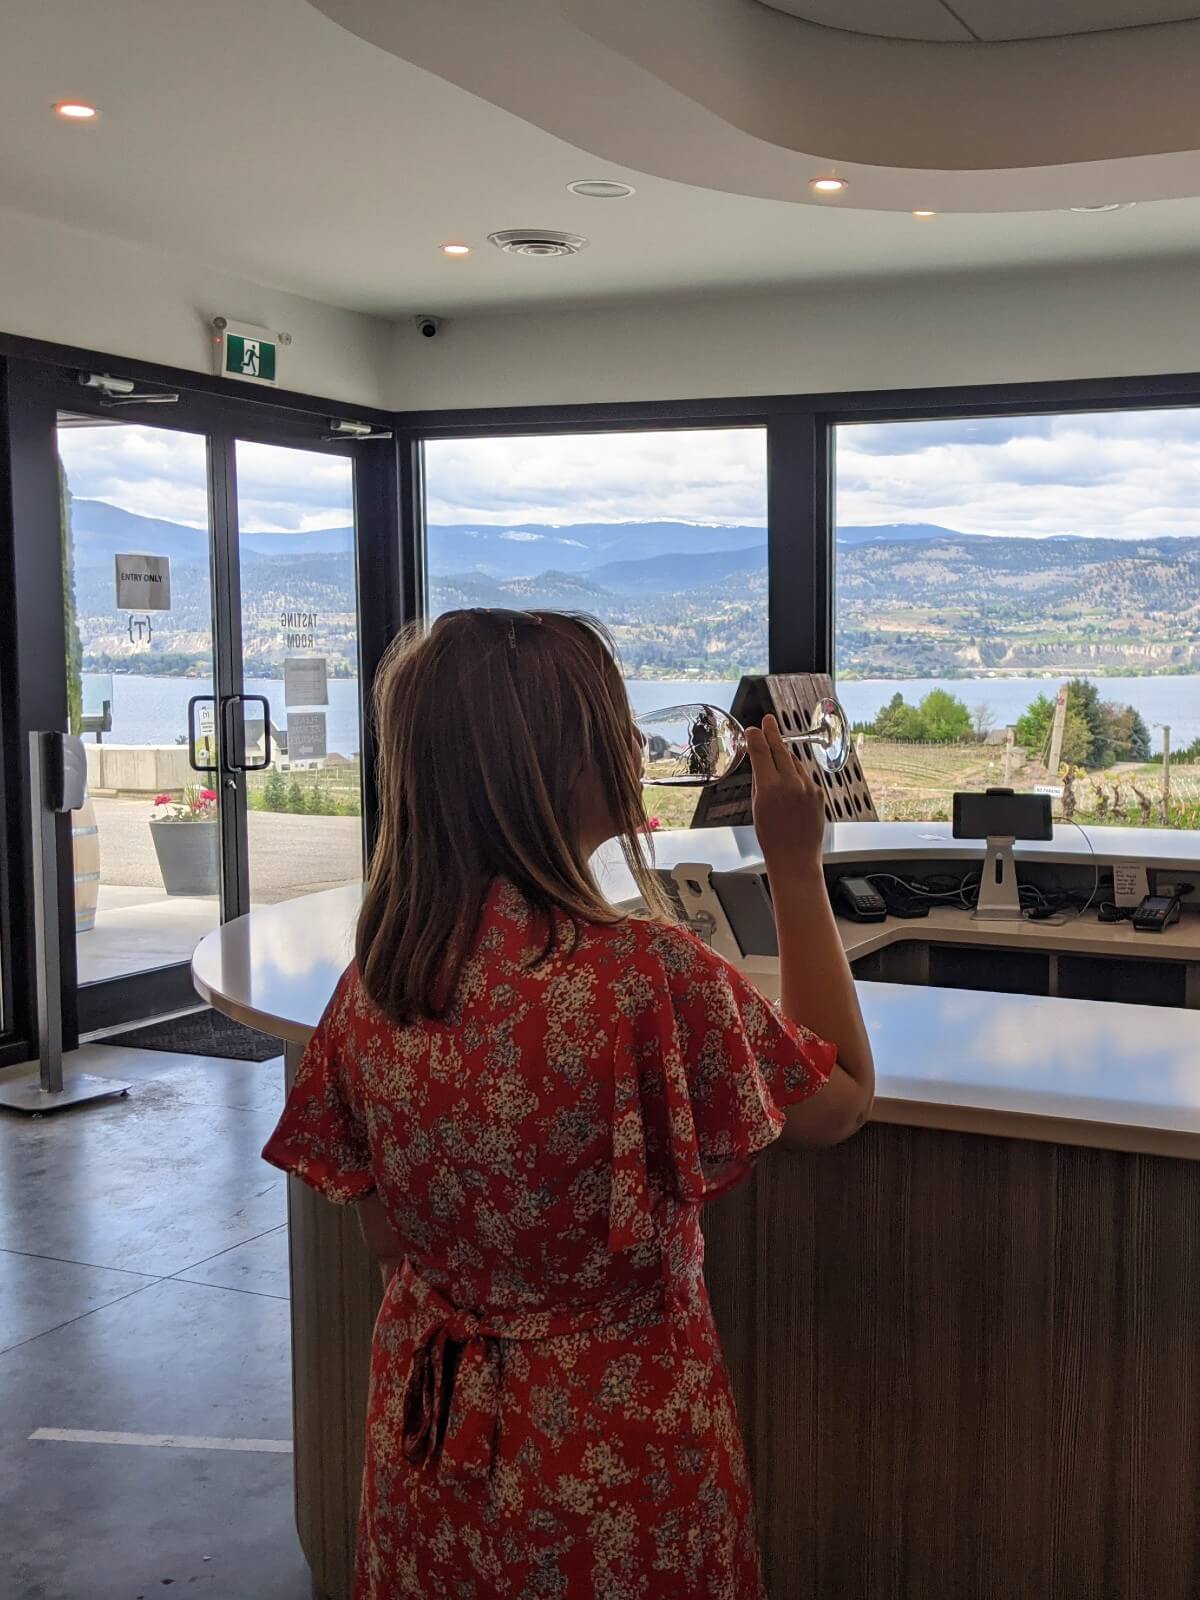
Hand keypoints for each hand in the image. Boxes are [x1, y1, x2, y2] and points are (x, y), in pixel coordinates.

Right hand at [746, 714, 826, 871]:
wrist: (795, 858)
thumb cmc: (772, 838)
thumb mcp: (756, 807)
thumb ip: (760, 782)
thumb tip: (760, 763)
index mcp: (769, 787)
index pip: (761, 751)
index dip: (756, 737)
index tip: (753, 729)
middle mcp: (791, 784)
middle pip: (780, 749)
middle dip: (773, 734)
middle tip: (769, 722)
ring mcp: (808, 788)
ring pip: (794, 762)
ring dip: (785, 757)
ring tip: (777, 755)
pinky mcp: (818, 794)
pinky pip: (805, 777)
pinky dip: (797, 776)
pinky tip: (791, 786)